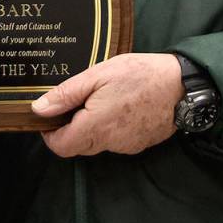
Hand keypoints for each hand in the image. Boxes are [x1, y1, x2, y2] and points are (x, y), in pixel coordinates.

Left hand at [31, 53, 183, 156]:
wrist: (183, 85)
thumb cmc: (139, 75)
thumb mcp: (97, 75)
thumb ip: (66, 94)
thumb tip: (39, 109)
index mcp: (95, 127)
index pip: (61, 147)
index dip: (50, 134)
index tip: (51, 116)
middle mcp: (110, 143)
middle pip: (78, 146)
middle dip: (70, 128)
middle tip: (77, 100)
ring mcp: (127, 145)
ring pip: (97, 144)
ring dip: (91, 127)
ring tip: (101, 98)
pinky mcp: (140, 143)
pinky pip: (116, 141)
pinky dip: (111, 127)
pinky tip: (120, 105)